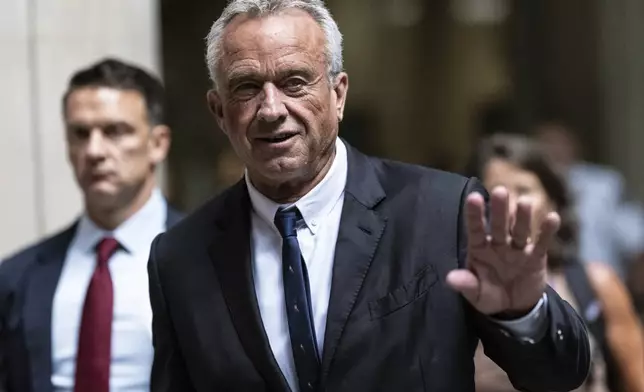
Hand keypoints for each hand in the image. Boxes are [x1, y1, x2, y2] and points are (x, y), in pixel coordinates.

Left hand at [446, 186, 559, 315]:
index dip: (475, 215)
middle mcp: (498, 244)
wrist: (514, 306)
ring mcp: (517, 249)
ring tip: (525, 202)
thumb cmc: (489, 294)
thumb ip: (466, 285)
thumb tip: (450, 279)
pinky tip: (552, 218)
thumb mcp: (475, 294)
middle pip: (499, 225)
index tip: (473, 198)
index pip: (476, 230)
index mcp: (480, 249)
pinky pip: (541, 243)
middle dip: (499, 209)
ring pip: (519, 230)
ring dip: (522, 217)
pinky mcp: (535, 257)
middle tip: (500, 191)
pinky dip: (546, 232)